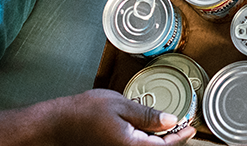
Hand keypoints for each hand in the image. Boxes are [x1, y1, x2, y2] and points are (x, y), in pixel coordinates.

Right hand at [47, 89, 195, 145]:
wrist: (55, 125)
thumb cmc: (83, 113)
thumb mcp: (120, 106)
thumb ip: (148, 115)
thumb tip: (171, 120)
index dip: (180, 137)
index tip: (191, 128)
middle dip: (171, 141)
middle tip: (182, 127)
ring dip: (157, 142)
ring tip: (167, 128)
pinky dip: (145, 142)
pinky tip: (146, 132)